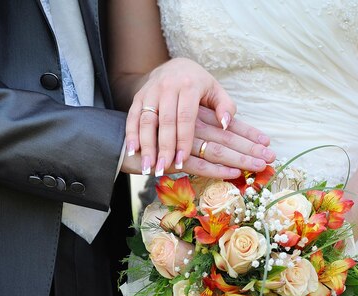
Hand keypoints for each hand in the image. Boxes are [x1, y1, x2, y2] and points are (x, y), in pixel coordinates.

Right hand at [124, 58, 274, 175]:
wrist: (175, 65)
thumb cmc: (200, 85)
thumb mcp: (216, 91)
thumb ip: (226, 106)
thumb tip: (225, 124)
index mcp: (189, 85)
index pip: (186, 116)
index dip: (183, 139)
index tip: (182, 159)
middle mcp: (168, 86)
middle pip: (165, 120)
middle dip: (164, 146)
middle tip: (163, 167)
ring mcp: (151, 91)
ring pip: (146, 119)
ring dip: (146, 144)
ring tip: (147, 165)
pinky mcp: (139, 96)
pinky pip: (133, 116)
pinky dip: (131, 133)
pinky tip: (132, 150)